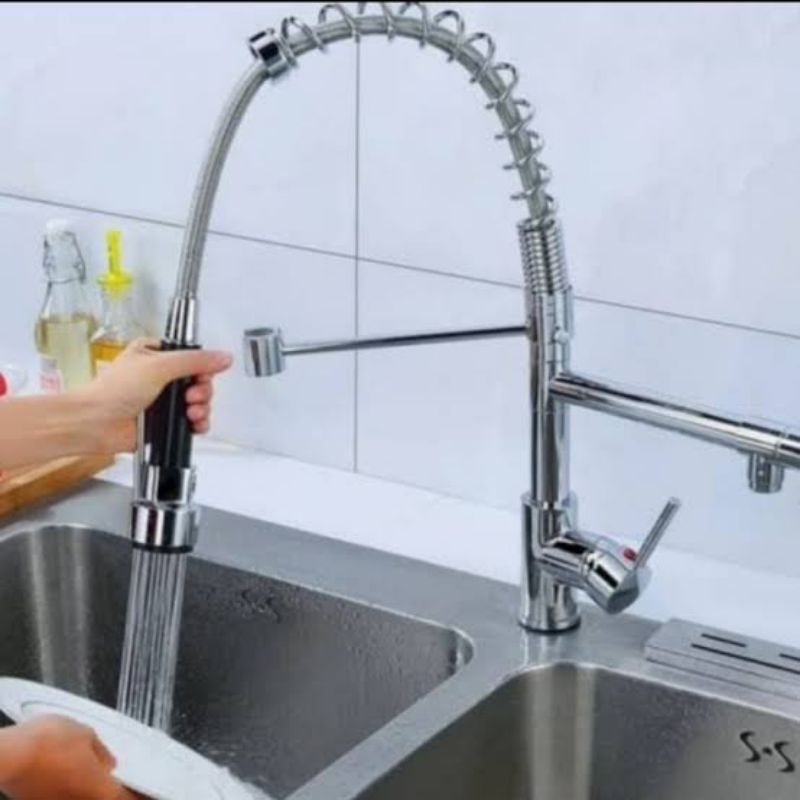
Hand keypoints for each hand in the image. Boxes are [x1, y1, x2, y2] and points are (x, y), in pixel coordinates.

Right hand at [0, 716, 143, 798]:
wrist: (9, 755)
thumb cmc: (49, 742)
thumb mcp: (84, 734)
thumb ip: (100, 751)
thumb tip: (108, 762)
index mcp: (99, 789)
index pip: (125, 798)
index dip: (137, 793)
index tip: (144, 788)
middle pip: (102, 798)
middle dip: (110, 788)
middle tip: (115, 773)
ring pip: (81, 797)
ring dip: (88, 787)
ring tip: (88, 768)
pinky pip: (62, 795)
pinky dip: (68, 786)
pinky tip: (65, 770)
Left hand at [79, 338, 232, 452]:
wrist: (96, 423)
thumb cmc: (114, 390)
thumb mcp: (159, 365)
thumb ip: (195, 361)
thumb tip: (224, 357)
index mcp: (156, 355)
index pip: (193, 357)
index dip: (202, 368)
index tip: (201, 376)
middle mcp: (161, 377)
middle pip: (200, 381)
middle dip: (202, 391)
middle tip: (192, 396)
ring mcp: (163, 401)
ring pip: (199, 402)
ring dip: (202, 408)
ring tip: (191, 412)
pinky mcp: (165, 422)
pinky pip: (193, 422)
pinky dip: (198, 424)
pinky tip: (194, 424)